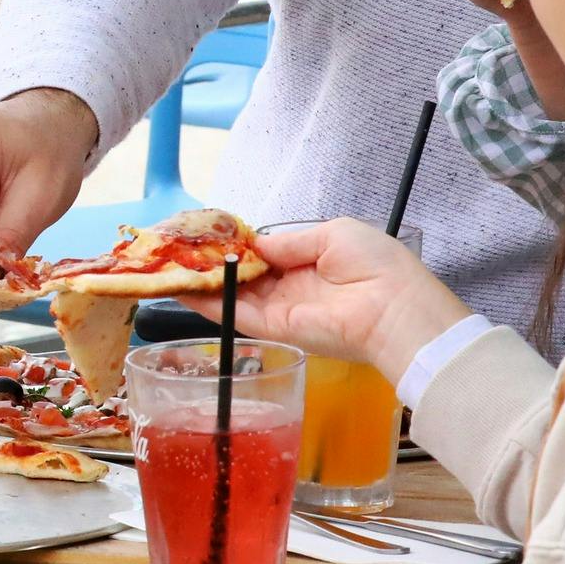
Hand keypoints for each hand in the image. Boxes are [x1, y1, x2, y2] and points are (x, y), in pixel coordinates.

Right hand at [183, 220, 473, 377]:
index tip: (207, 235)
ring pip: (234, 297)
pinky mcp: (278, 329)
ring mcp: (283, 310)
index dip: (235, 246)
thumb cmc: (376, 264)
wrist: (397, 309)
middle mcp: (293, 287)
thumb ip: (288, 241)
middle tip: (177, 251)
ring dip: (202, 284)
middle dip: (212, 264)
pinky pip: (238, 315)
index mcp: (310, 262)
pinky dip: (210, 304)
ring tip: (168, 269)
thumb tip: (254, 244)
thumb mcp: (332, 234)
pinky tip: (184, 290)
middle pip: (243, 277)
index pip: (263, 255)